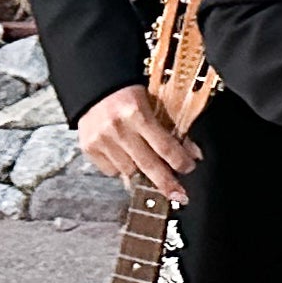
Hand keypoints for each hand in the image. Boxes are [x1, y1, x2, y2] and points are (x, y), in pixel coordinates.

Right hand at [77, 85, 198, 201]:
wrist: (95, 87)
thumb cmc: (129, 96)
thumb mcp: (154, 104)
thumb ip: (172, 128)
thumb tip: (192, 154)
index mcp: (137, 113)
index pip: (164, 145)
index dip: (179, 161)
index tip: (189, 169)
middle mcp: (118, 129)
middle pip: (147, 165)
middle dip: (166, 183)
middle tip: (179, 195)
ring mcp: (101, 141)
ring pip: (129, 171)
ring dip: (142, 172)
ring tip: (147, 163)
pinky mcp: (89, 149)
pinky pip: (111, 171)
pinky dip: (122, 168)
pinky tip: (125, 156)